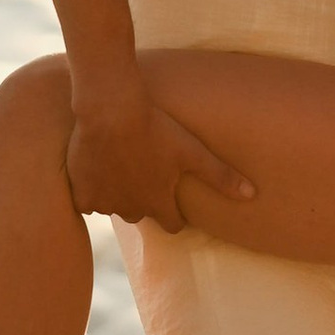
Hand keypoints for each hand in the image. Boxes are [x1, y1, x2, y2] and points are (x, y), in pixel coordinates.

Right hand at [64, 72, 253, 234]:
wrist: (110, 110)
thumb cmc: (155, 128)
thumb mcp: (192, 151)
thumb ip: (221, 176)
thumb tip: (252, 195)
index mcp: (159, 204)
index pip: (173, 224)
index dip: (175, 211)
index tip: (171, 193)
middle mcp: (131, 210)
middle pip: (141, 213)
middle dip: (144, 197)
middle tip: (144, 168)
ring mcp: (105, 202)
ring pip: (114, 205)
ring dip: (118, 191)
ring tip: (121, 162)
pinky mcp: (82, 192)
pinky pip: (89, 199)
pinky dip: (93, 187)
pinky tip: (99, 164)